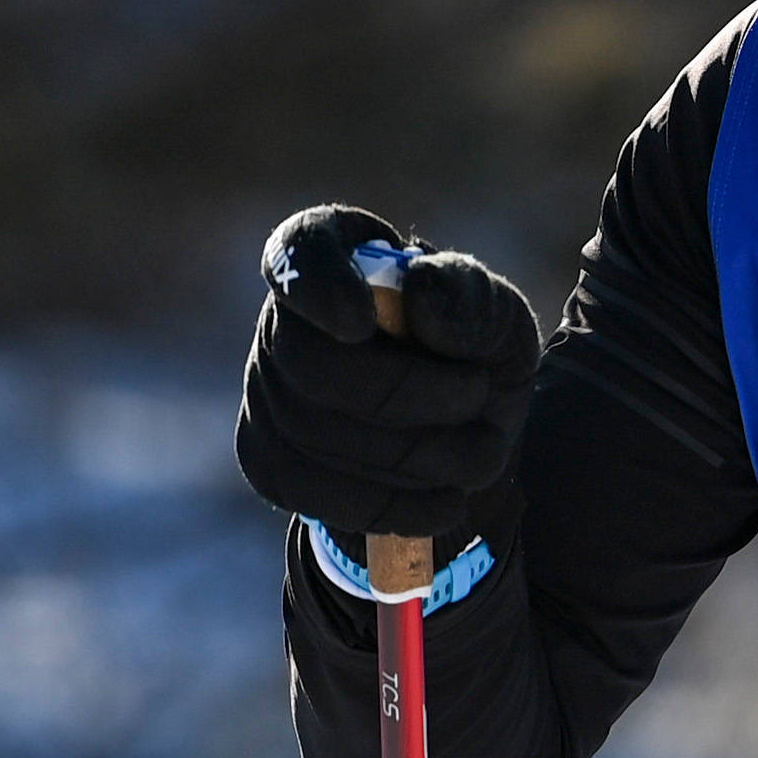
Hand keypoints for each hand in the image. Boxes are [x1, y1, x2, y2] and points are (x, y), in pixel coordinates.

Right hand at [232, 203, 542, 542]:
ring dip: (416, 455)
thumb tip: (417, 298)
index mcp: (333, 253)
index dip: (317, 287)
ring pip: (315, 434)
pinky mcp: (267, 460)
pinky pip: (312, 491)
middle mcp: (282, 320)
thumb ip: (468, 297)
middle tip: (478, 398)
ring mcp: (263, 392)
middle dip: (408, 395)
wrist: (460, 436)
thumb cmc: (471, 353)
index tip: (360, 323)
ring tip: (481, 453)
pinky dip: (388, 504)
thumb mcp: (495, 316)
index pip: (298, 253)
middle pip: (312, 365)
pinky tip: (445, 501)